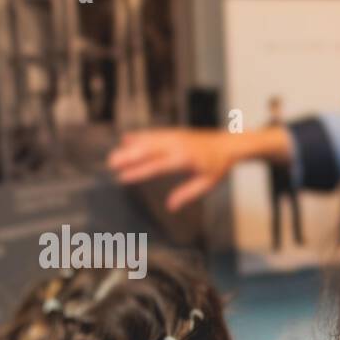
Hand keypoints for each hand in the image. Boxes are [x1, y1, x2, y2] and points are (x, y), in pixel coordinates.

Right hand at [107, 128, 239, 211]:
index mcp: (185, 159)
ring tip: (114, 155)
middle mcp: (177, 145)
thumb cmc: (218, 166)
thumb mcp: (206, 184)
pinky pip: (153, 134)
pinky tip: (126, 139)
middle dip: (128, 156)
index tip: (123, 177)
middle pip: (148, 150)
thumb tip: (170, 207)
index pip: (157, 166)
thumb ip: (187, 194)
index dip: (138, 172)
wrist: (228, 144)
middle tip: (111, 163)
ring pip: (148, 140)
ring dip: (130, 146)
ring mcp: (174, 136)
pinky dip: (140, 136)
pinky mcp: (174, 132)